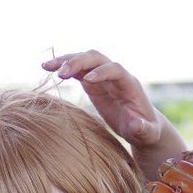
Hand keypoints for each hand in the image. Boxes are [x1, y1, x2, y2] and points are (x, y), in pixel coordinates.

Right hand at [43, 49, 171, 150]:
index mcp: (129, 84)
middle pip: (96, 58)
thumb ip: (142, 129)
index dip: (102, 72)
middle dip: (79, 62)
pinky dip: (63, 68)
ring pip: (84, 60)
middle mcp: (115, 76)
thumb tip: (136, 124)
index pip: (115, 69)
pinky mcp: (92, 83)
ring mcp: (103, 77)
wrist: (141, 127)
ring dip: (66, 61)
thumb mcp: (147, 133)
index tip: (87, 80)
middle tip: (61, 73)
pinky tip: (47, 69)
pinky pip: (77, 70)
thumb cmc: (146, 131)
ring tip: (46, 67)